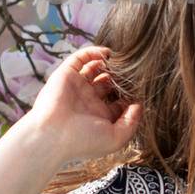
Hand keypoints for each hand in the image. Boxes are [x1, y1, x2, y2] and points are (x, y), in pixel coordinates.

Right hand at [26, 45, 141, 162]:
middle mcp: (88, 100)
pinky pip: (80, 58)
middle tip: (133, 70)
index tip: (143, 87)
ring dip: (108, 63)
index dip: (130, 93)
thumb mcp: (116, 139)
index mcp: (99, 116)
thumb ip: (131, 123)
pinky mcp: (66, 74)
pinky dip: (93, 52)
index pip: (118, 100)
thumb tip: (139, 105)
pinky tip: (107, 52)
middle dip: (120, 76)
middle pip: (108, 82)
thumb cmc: (83, 141)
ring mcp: (77, 86)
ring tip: (121, 59)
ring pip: (94, 68)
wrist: (52, 136)